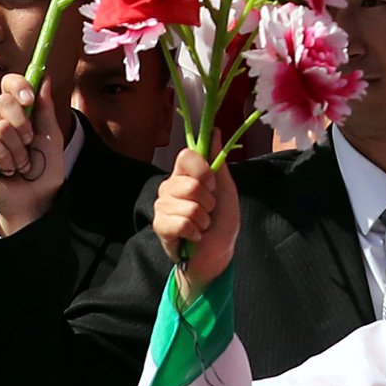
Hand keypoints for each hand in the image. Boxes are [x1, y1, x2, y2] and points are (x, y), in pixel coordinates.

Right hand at [0, 78, 65, 238]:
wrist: (37, 199)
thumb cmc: (44, 170)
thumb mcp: (51, 135)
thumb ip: (45, 108)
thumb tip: (44, 79)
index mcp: (15, 114)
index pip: (9, 85)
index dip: (18, 85)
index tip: (30, 98)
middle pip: (4, 101)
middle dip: (24, 124)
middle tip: (29, 142)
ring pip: (0, 127)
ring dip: (18, 150)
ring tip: (20, 163)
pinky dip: (6, 158)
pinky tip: (7, 169)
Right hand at [151, 149, 239, 296]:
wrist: (217, 254)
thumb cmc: (221, 221)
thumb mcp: (225, 188)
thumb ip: (218, 161)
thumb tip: (216, 131)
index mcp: (184, 174)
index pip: (186, 156)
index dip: (202, 170)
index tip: (211, 185)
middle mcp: (169, 186)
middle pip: (189, 184)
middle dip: (208, 202)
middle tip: (208, 211)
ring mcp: (162, 206)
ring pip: (188, 206)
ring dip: (203, 220)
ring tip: (201, 225)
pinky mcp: (159, 226)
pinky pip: (180, 223)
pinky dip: (194, 232)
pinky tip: (193, 237)